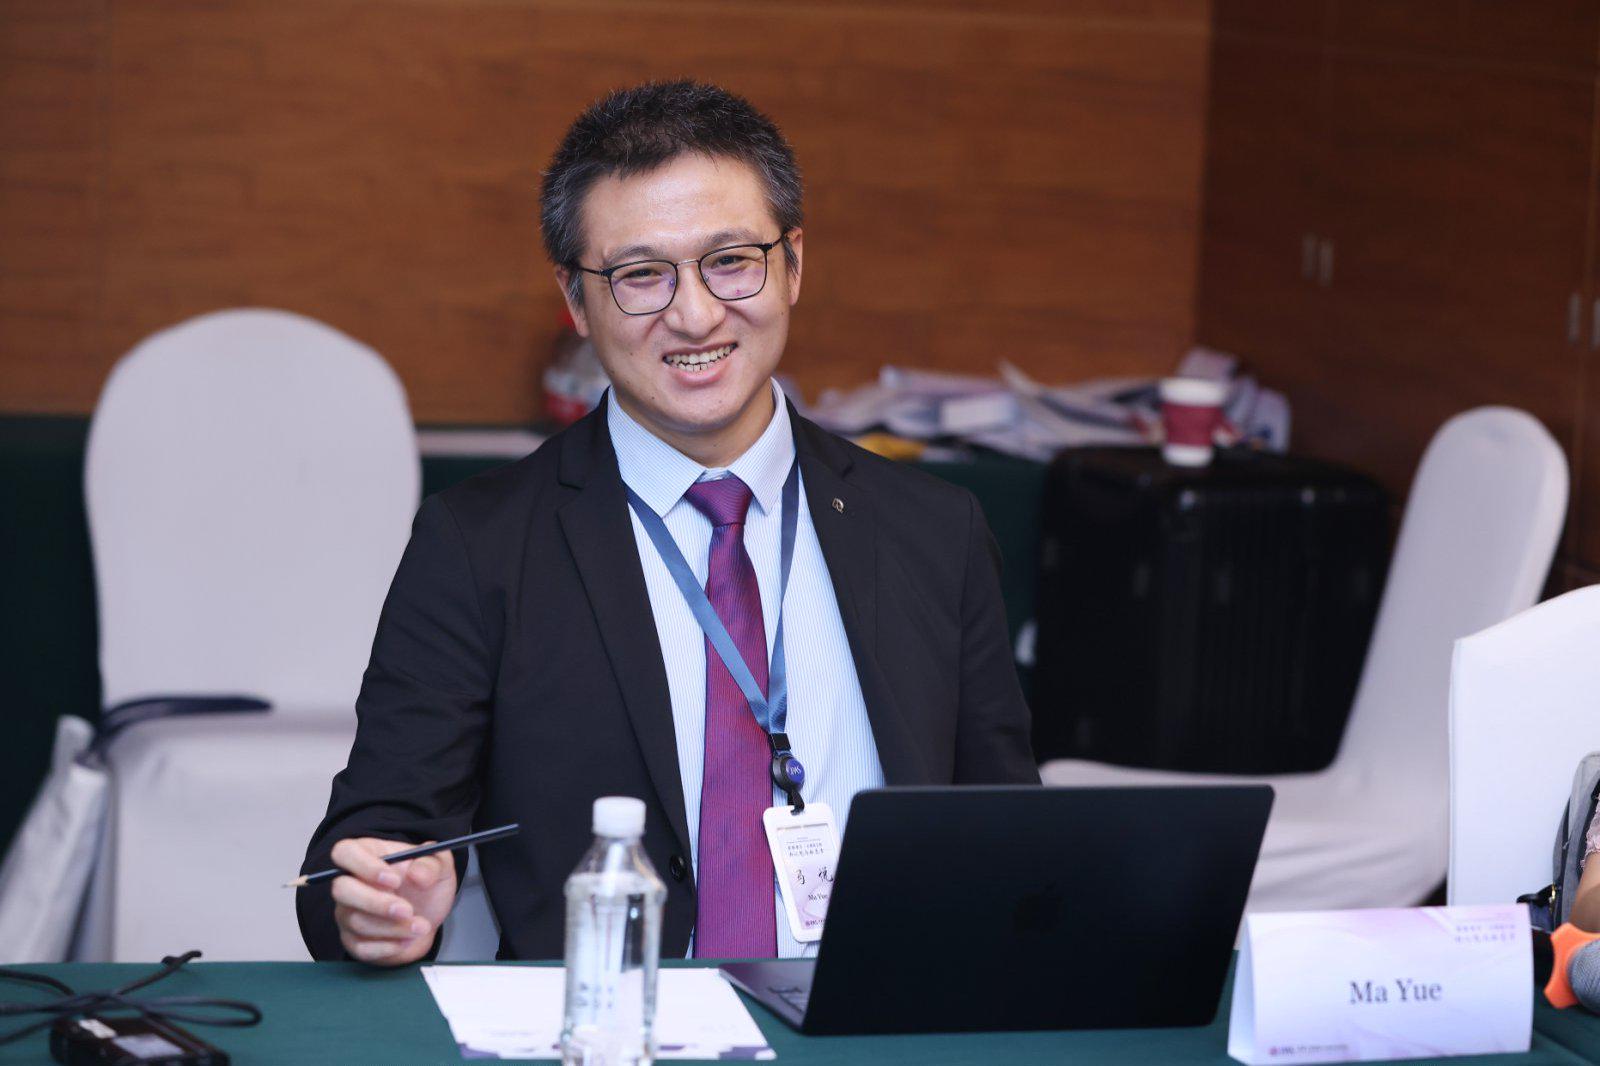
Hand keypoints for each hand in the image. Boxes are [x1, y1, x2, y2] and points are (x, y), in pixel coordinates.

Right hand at [329, 837, 457, 965]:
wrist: (428, 919)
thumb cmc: (427, 886)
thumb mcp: (440, 867)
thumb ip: (433, 863)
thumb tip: (417, 874)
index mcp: (367, 854)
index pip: (345, 852)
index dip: (364, 865)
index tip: (395, 880)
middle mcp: (350, 882)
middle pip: (341, 889)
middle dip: (376, 902)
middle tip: (407, 910)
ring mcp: (347, 912)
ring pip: (356, 921)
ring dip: (393, 927)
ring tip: (421, 926)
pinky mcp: (352, 940)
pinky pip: (361, 946)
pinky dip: (388, 946)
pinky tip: (407, 940)